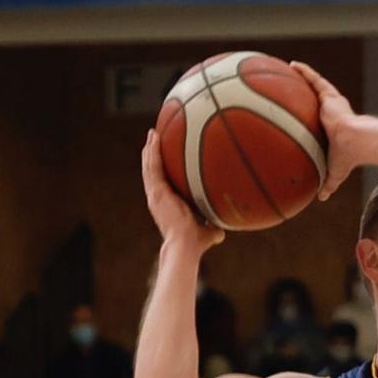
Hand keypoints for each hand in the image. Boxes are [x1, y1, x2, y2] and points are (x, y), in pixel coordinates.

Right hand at [142, 130, 222, 251]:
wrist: (186, 244)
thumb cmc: (197, 241)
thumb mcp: (209, 228)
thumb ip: (215, 224)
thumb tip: (227, 226)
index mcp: (168, 203)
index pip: (164, 182)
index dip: (163, 169)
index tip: (166, 157)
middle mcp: (159, 197)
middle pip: (154, 170)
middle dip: (154, 153)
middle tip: (155, 137)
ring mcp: (156, 193)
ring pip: (150, 166)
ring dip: (151, 149)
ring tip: (153, 133)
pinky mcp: (156, 191)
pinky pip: (153, 167)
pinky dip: (153, 152)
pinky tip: (155, 138)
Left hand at [290, 62, 359, 200]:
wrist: (356, 142)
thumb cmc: (349, 158)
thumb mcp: (334, 172)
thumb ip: (328, 183)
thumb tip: (322, 199)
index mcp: (334, 128)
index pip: (321, 120)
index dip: (314, 116)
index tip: (302, 114)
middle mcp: (333, 113)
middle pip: (317, 99)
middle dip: (306, 94)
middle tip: (292, 90)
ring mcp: (332, 102)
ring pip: (315, 86)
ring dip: (304, 78)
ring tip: (289, 70)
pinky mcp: (330, 95)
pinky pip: (314, 80)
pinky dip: (304, 72)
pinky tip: (292, 65)